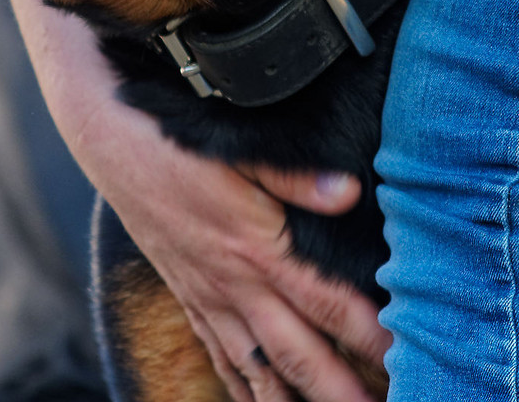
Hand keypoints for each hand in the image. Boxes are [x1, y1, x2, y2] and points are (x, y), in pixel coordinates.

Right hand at [0, 0, 391, 401]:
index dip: (374, 339)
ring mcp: (208, 296)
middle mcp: (235, 285)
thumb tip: (349, 191)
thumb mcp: (236, 150)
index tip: (411, 365)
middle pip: (300, 357)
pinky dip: (245, 390)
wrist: (107, 141)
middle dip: (343, 393)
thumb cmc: (175, 143)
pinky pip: (221, 356)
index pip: (329, 305)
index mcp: (257, 249)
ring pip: (260, 370)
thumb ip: (293, 177)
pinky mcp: (188, 295)